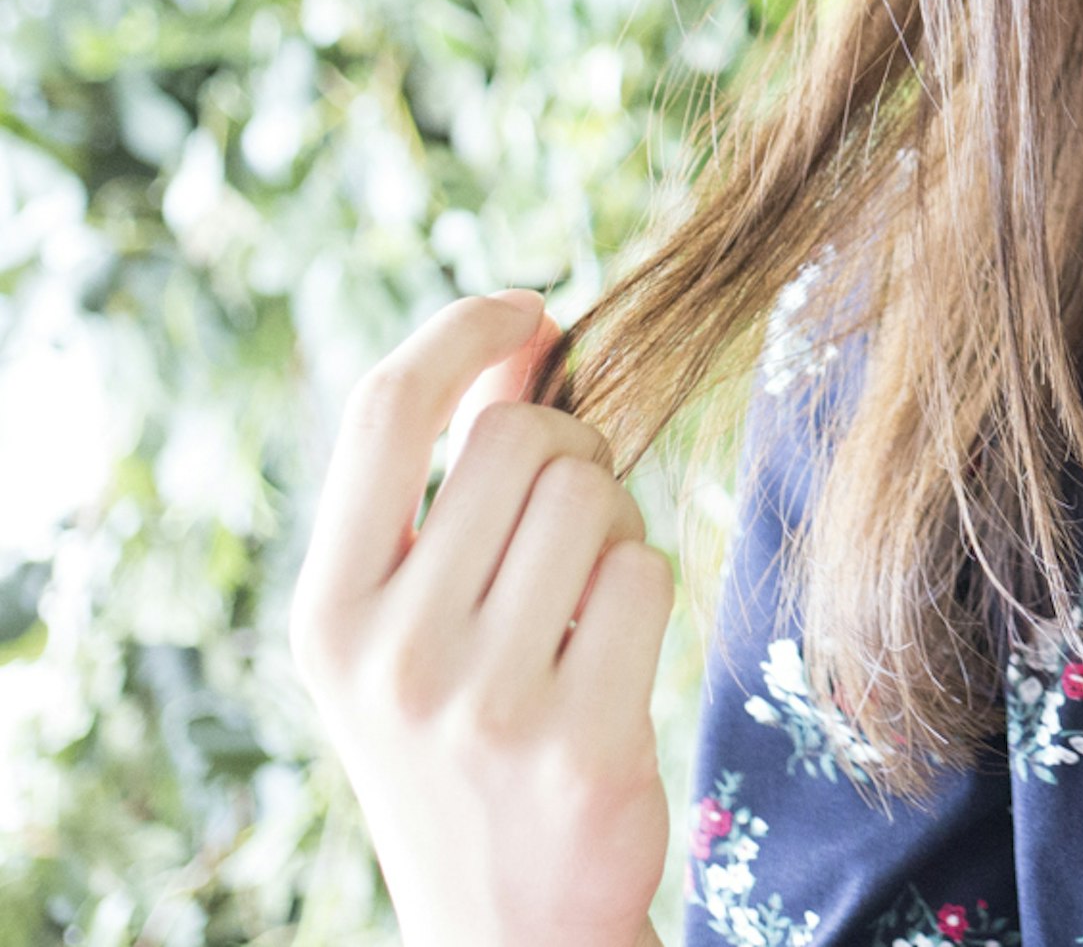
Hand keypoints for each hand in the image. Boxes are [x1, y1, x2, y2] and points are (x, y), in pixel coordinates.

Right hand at [289, 290, 673, 946]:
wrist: (508, 916)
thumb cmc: (465, 730)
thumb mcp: (414, 615)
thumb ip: (451, 475)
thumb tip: (521, 325)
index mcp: (326, 610)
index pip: (382, 410)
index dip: (464, 329)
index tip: (527, 305)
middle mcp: (388, 653)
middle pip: (523, 438)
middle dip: (571, 452)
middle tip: (567, 525)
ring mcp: (481, 701)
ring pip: (597, 496)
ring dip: (613, 527)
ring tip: (581, 603)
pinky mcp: (578, 739)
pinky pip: (648, 573)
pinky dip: (646, 592)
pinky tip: (610, 657)